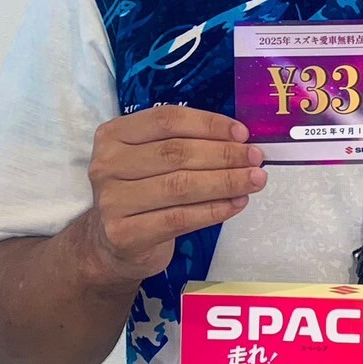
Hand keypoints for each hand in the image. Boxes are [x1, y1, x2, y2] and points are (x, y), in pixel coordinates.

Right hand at [82, 105, 266, 285]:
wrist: (112, 243)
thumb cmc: (142, 192)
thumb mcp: (151, 158)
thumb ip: (185, 143)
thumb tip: (238, 140)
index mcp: (114, 134)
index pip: (167, 120)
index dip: (209, 124)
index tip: (242, 133)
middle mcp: (107, 164)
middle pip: (176, 153)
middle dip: (224, 154)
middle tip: (255, 158)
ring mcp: (112, 200)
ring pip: (181, 186)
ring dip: (225, 182)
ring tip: (254, 180)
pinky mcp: (124, 233)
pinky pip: (180, 218)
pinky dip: (214, 210)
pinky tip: (236, 204)